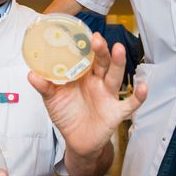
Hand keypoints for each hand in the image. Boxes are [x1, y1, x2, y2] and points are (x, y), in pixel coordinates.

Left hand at [28, 32, 146, 158]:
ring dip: (118, 63)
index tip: (83, 34)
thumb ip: (44, 87)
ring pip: (115, 76)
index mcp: (83, 75)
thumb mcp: (52, 100)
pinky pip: (130, 104)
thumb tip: (31, 74)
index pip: (86, 57)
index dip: (85, 46)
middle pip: (102, 62)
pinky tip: (144, 87)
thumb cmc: (67, 115)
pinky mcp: (116, 112)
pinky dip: (138, 96)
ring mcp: (108, 95)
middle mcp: (98, 82)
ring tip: (119, 49)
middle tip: (97, 39)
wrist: (76, 142)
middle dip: (101, 50)